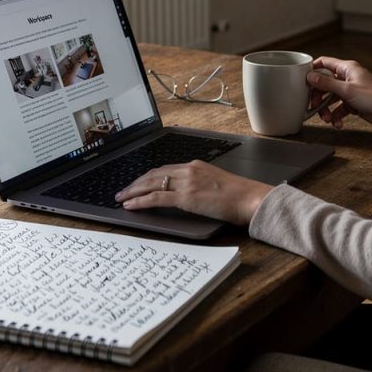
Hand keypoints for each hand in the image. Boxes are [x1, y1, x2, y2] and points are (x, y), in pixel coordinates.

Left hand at [115, 161, 273, 225]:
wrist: (250, 199)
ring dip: (132, 191)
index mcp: (195, 166)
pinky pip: (156, 198)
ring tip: (121, 198)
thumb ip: (200, 184)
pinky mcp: (186, 197)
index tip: (137, 183)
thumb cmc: (239, 195)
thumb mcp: (216, 183)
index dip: (147, 177)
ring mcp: (186, 182)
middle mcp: (188, 170)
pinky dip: (140, 201)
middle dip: (135, 183)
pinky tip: (131, 205)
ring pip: (151, 184)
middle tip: (122, 191)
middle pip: (153, 174)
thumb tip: (189, 194)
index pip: (164, 169)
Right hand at [308, 56, 371, 130]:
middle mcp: (347, 78)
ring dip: (326, 110)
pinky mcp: (353, 103)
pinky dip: (337, 116)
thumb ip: (326, 84)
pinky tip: (339, 123)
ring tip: (328, 119)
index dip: (312, 70)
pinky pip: (339, 109)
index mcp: (346, 68)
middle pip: (324, 84)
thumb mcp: (346, 90)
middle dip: (318, 97)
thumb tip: (310, 76)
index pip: (324, 63)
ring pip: (330, 98)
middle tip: (314, 106)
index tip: (302, 80)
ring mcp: (350, 91)